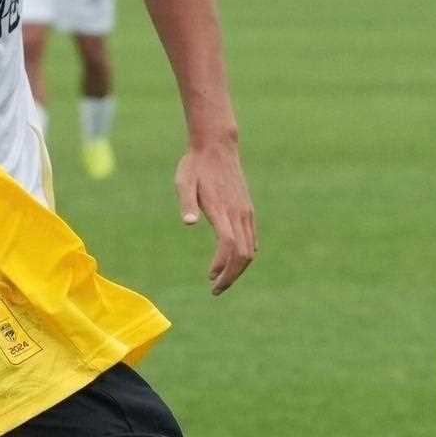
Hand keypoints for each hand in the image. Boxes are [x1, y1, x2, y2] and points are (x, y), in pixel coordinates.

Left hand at [175, 137, 258, 294]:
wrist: (217, 145)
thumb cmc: (195, 165)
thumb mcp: (183, 181)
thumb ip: (186, 203)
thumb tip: (188, 222)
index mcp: (222, 210)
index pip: (229, 246)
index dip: (222, 266)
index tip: (210, 278)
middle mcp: (238, 213)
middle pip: (243, 254)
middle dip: (231, 276)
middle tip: (215, 290)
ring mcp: (245, 212)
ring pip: (250, 249)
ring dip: (237, 269)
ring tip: (220, 279)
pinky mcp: (247, 209)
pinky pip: (252, 238)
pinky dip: (244, 255)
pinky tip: (231, 261)